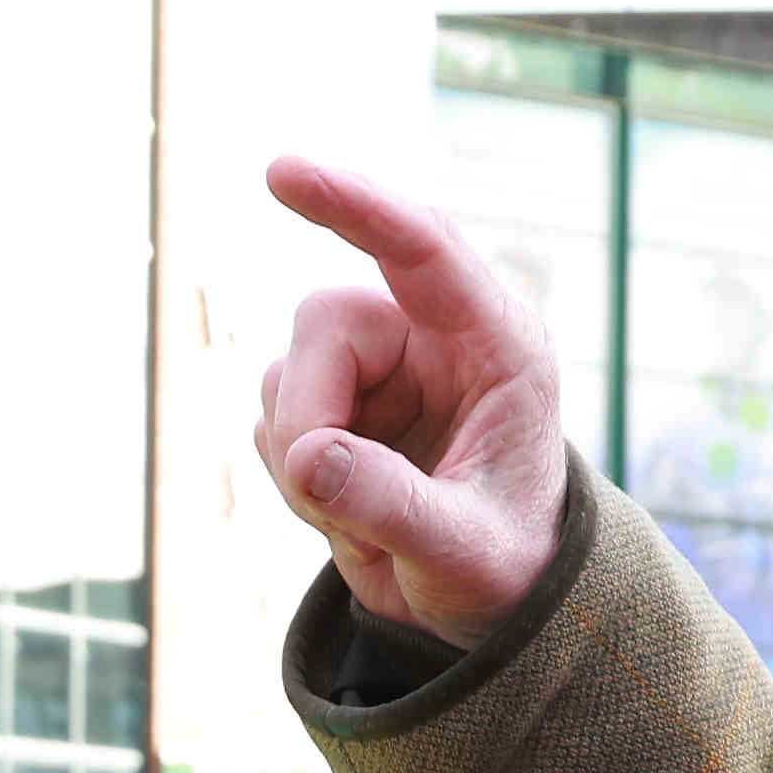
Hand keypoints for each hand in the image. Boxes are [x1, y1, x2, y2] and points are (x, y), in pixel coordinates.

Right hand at [256, 155, 572, 650]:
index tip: (283, 174)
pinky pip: (271, 420)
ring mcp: (377, 366)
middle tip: (322, 498)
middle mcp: (432, 337)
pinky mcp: (332, 401)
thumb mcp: (463, 556)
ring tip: (365, 522)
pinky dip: (291, 477)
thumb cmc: (501, 567)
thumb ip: (391, 507)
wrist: (483, 599)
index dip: (354, 205)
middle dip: (308, 412)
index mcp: (494, 343)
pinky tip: (344, 509)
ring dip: (301, 459)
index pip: (421, 248)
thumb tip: (307, 456)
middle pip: (326, 323)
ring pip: (285, 374)